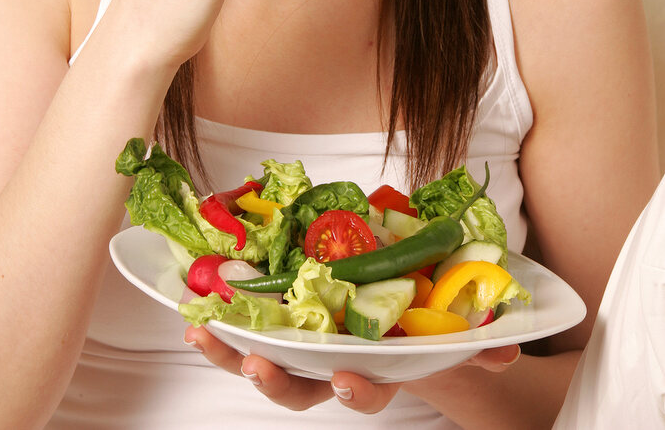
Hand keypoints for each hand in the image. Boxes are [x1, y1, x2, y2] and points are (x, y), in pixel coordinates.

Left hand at [184, 326, 520, 413]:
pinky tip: (192, 315)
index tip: (345, 379)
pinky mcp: (273, 322)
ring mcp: (298, 347)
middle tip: (257, 365)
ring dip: (229, 355)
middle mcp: (328, 365)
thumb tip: (508, 347)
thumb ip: (475, 341)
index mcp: (371, 366)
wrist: (388, 308)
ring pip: (260, 364)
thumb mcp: (445, 328)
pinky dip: (215, 328)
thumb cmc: (415, 317)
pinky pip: (240, 331)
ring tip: (204, 337)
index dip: (353, 390)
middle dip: (277, 383)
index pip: (363, 390)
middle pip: (299, 389)